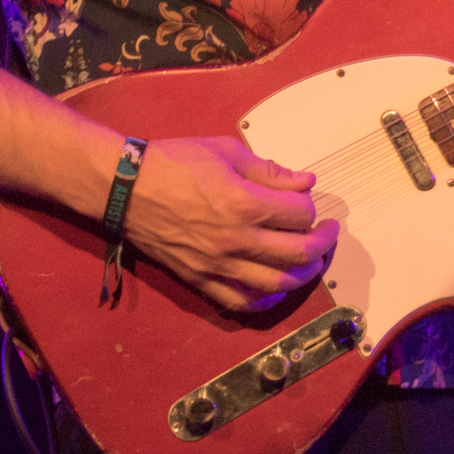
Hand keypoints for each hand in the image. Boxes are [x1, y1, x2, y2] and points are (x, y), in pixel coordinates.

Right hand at [124, 136, 339, 312]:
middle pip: (298, 253)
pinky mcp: (200, 278)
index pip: (300, 213)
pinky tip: (276, 287)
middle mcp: (235, 239)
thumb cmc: (173, 162)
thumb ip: (270, 171)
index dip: (309, 205)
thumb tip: (305, 182)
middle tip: (328, 233)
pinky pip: (240, 301)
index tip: (304, 198)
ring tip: (311, 261)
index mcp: (244, 203)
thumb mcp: (227, 152)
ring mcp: (218, 263)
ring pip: (276, 283)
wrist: (125, 186)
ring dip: (303, 274)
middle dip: (323, 243)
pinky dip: (265, 300)